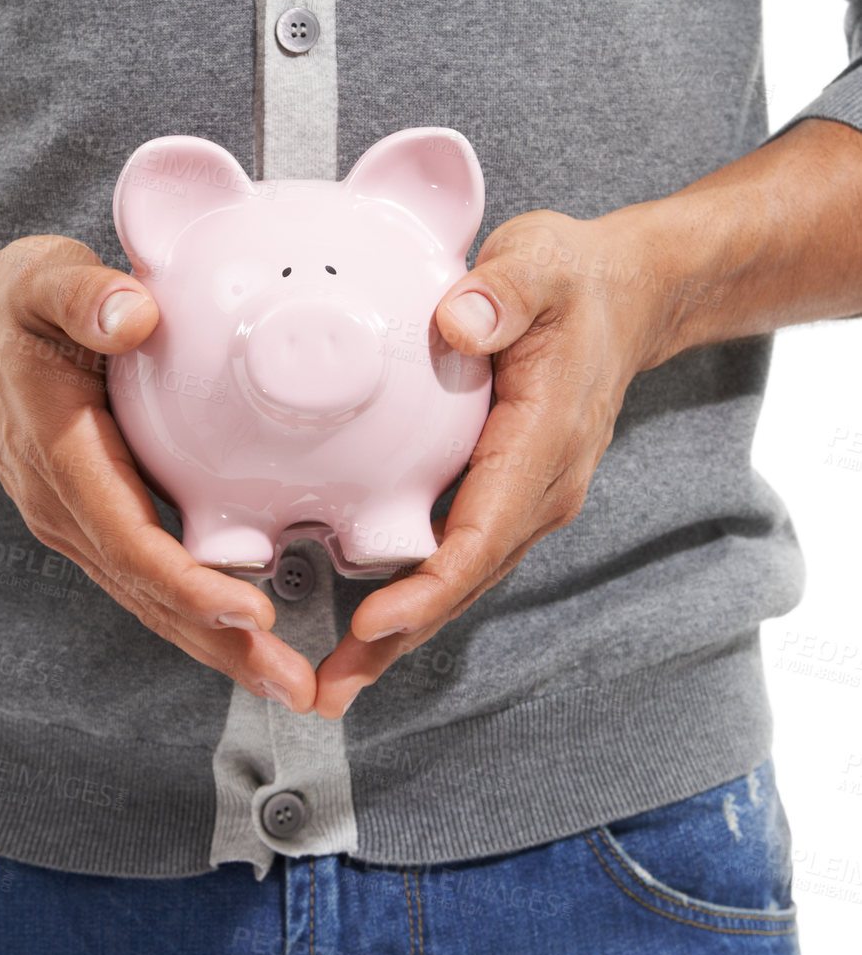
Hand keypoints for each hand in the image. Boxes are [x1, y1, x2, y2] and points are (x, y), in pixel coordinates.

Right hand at [0, 234, 315, 711]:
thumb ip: (85, 295)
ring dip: (216, 645)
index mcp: (61, 455)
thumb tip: (135, 314)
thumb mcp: (42, 281)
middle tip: (295, 689)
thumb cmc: (11, 308)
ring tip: (288, 685)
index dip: (189, 582)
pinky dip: (198, 616)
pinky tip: (250, 638)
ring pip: (149, 598)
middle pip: (147, 592)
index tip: (252, 609)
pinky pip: (148, 580)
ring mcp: (77, 523)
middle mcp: (65, 507)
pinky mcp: (94, 522)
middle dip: (220, 644)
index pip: (128, 537)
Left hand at [311, 207, 667, 718]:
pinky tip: (361, 623)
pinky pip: (457, 556)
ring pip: (459, 581)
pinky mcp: (505, 494)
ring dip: (398, 634)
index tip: (374, 622)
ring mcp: (525, 498)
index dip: (429, 586)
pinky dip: (412, 597)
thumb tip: (459, 320)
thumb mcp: (543, 263)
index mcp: (543, 443)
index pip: (484, 532)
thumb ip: (504, 290)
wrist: (626, 297)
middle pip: (465, 581)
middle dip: (397, 640)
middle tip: (327, 691)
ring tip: (331, 682)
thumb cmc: (577, 282)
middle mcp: (540, 488)